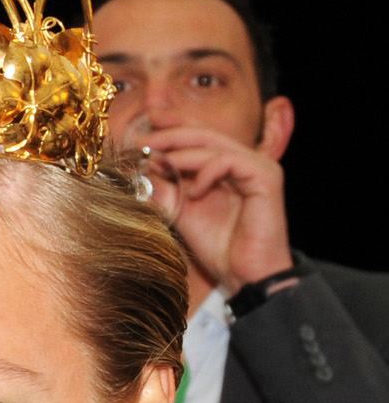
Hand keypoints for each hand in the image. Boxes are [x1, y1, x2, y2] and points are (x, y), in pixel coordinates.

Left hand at [147, 125, 292, 294]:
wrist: (247, 277)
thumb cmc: (222, 250)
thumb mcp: (183, 215)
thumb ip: (165, 192)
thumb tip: (137, 174)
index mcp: (226, 169)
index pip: (198, 137)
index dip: (172, 127)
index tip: (144, 126)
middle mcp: (244, 162)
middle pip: (204, 134)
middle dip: (170, 134)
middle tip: (142, 140)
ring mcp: (257, 167)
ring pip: (214, 145)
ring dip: (181, 152)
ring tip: (156, 161)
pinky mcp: (266, 177)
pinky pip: (230, 161)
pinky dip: (207, 172)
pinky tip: (193, 192)